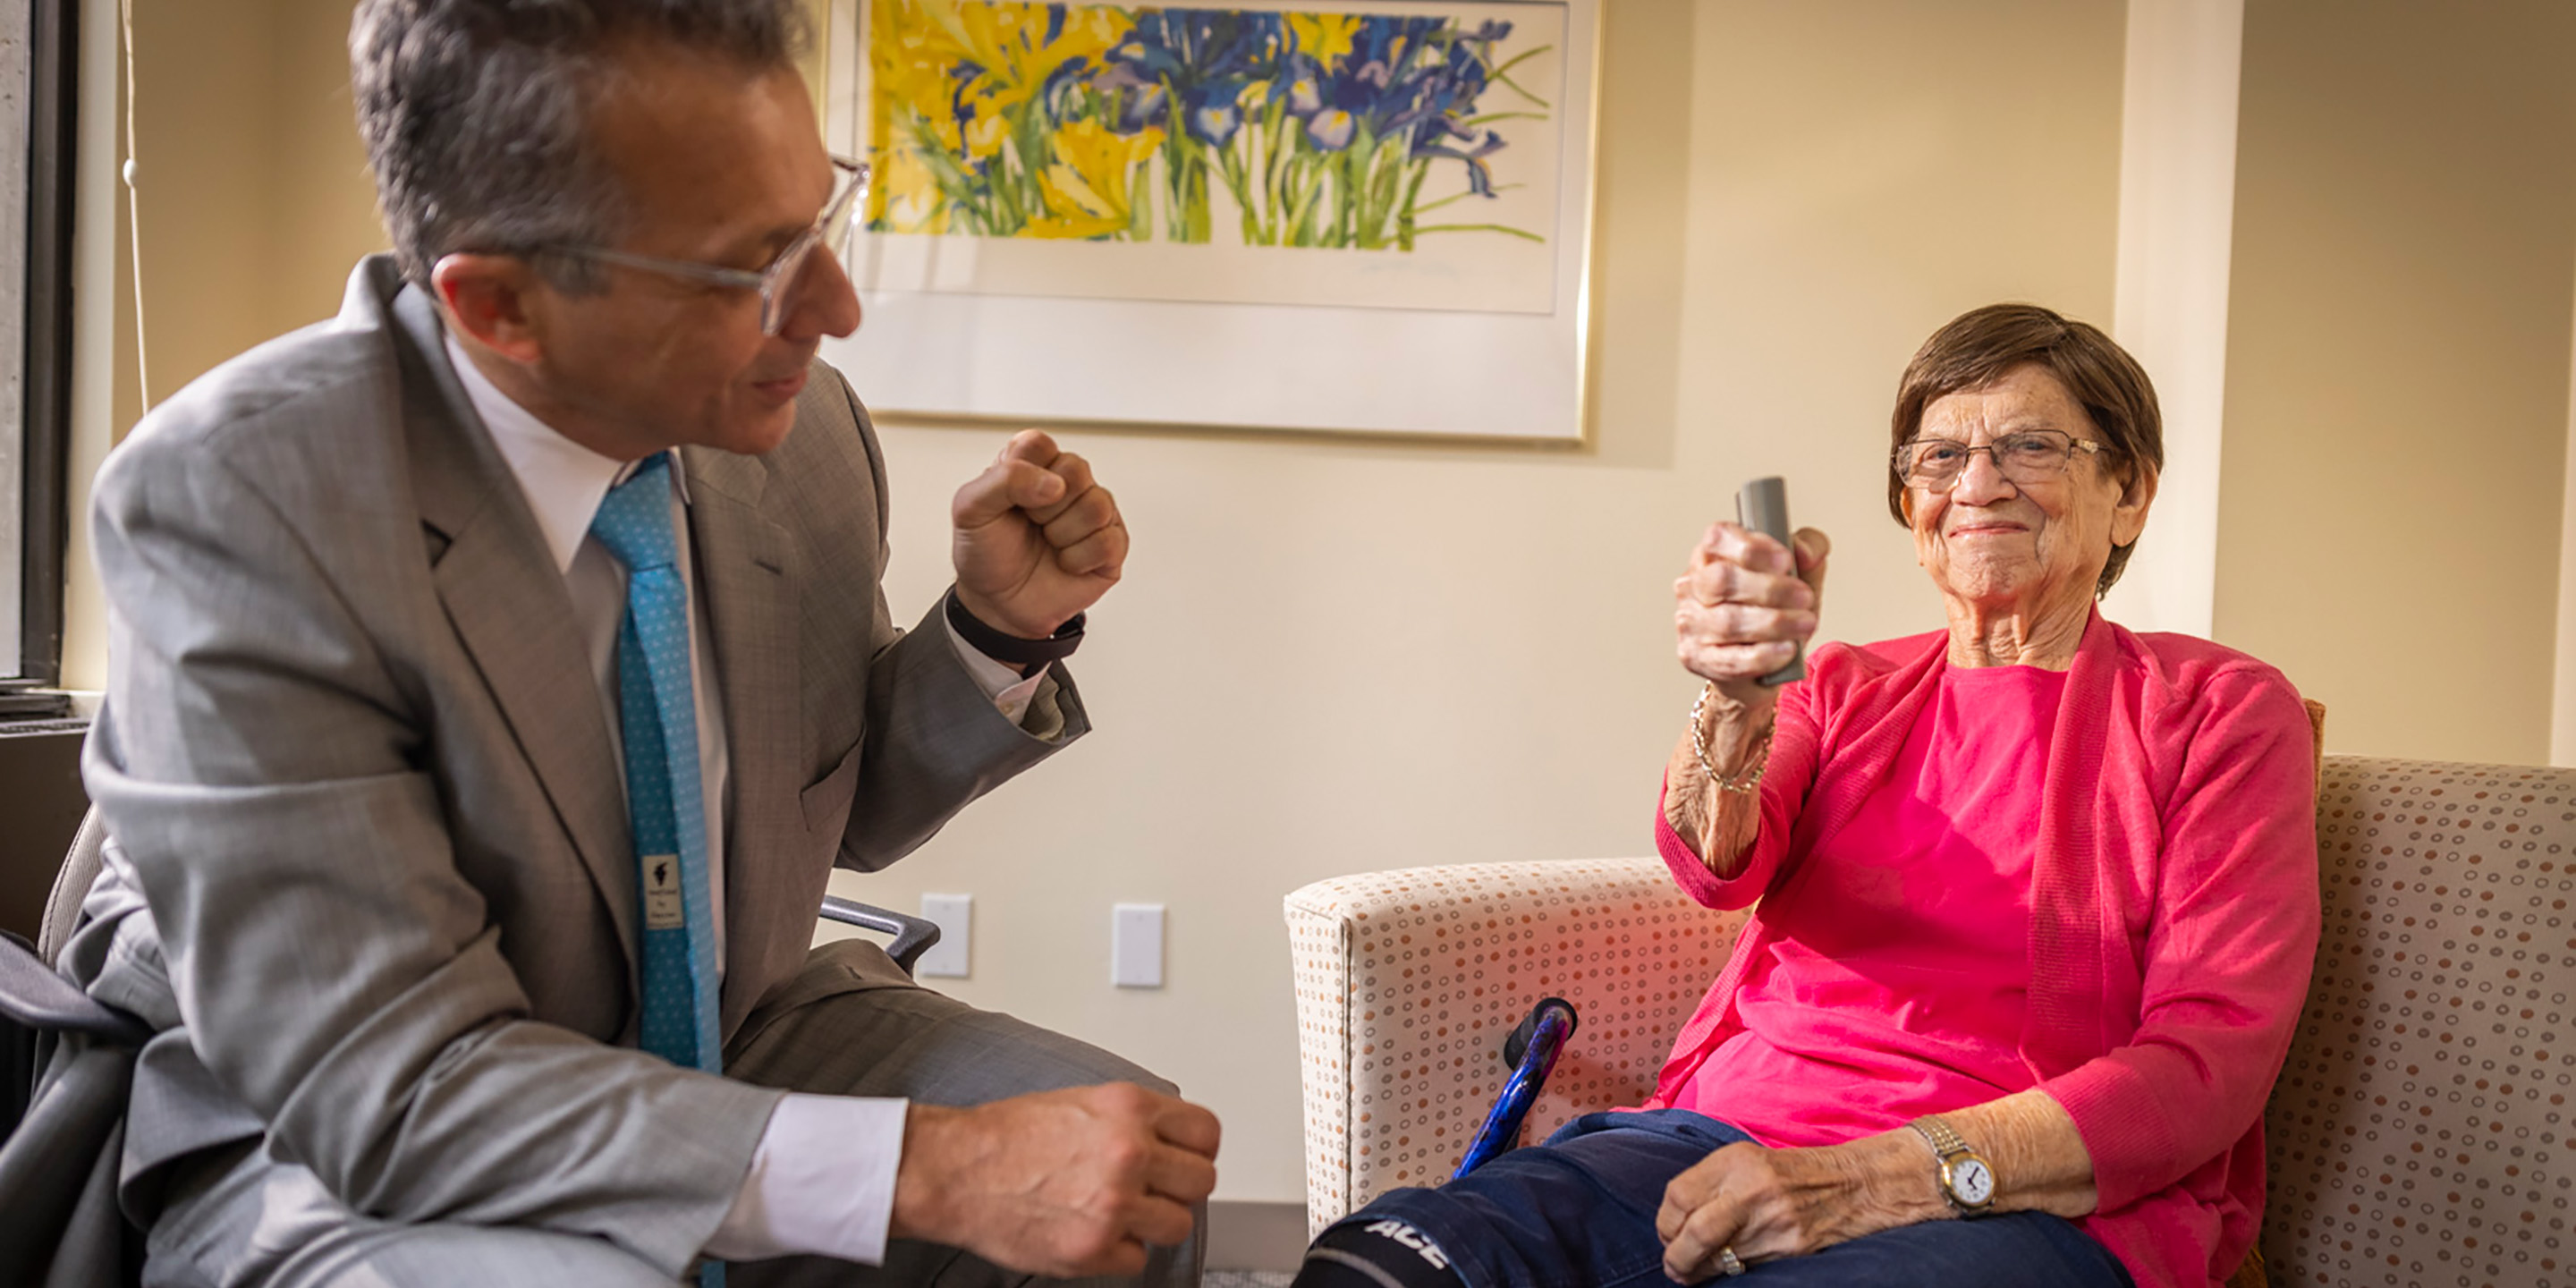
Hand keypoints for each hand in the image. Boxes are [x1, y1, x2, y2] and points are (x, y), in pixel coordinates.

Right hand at [889, 1082, 1220, 1277]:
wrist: (956, 1170)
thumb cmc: (1006, 1136)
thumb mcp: (1081, 1101)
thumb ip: (1131, 1120)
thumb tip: (1168, 1141)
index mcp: (1128, 1109)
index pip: (1207, 1133)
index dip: (1197, 1150)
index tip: (1186, 1159)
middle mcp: (1128, 1153)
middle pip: (1201, 1181)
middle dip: (1179, 1188)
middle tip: (1154, 1190)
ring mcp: (1114, 1203)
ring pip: (1178, 1224)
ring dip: (1154, 1223)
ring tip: (1122, 1213)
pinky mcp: (1094, 1247)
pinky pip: (1138, 1258)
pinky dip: (1119, 1251)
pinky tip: (1094, 1232)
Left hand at [951, 429, 1127, 637]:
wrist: (997, 604)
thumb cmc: (986, 554)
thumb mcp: (970, 510)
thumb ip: (1003, 479)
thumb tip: (1054, 483)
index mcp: (1033, 464)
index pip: (1039, 443)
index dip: (1025, 473)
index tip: (1010, 500)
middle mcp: (1067, 483)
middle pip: (1076, 469)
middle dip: (1045, 506)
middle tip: (1031, 523)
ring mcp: (1093, 513)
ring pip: (1097, 505)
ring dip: (1062, 534)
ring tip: (1049, 543)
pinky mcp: (1112, 545)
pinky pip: (1108, 541)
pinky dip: (1078, 559)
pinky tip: (1066, 562)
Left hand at [1657, 1136, 1928, 1280]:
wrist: (1857, 1183)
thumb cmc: (1795, 1173)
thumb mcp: (1749, 1161)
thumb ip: (1712, 1183)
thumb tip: (1673, 1221)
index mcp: (1736, 1160)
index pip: (1678, 1196)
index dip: (1664, 1223)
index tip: (1666, 1234)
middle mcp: (1752, 1187)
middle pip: (1693, 1232)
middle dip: (1676, 1257)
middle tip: (1674, 1266)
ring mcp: (1775, 1219)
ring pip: (1719, 1257)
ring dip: (1699, 1271)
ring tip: (1691, 1273)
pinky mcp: (1794, 1246)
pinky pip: (1749, 1267)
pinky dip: (1730, 1272)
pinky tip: (1727, 1269)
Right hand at [1673, 524, 1829, 711]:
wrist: (1765, 654)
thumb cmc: (1774, 604)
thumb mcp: (1800, 568)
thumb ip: (1809, 547)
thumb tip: (1805, 552)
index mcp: (1711, 553)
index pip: (1718, 538)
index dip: (1753, 548)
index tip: (1785, 560)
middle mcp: (1692, 584)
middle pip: (1721, 580)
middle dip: (1770, 589)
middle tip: (1804, 596)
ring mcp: (1689, 622)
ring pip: (1727, 622)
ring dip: (1775, 623)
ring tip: (1804, 623)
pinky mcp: (1694, 657)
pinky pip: (1729, 659)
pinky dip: (1764, 655)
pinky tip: (1786, 649)